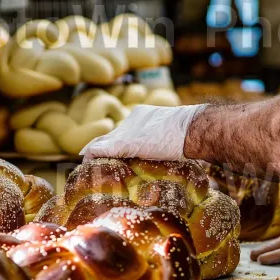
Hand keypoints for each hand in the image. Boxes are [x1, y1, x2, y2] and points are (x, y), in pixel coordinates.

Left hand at [81, 104, 205, 160]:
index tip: (108, 150)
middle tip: (89, 158)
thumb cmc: (192, 134)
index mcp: (144, 116)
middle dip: (102, 147)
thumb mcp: (175, 136)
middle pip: (111, 135)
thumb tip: (174, 153)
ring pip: (104, 141)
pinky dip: (93, 155)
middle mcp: (132, 120)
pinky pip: (102, 148)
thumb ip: (167, 142)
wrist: (192, 129)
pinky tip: (86, 162)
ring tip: (87, 163)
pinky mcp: (125, 143)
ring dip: (96, 153)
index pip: (124, 130)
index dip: (115, 141)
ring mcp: (128, 131)